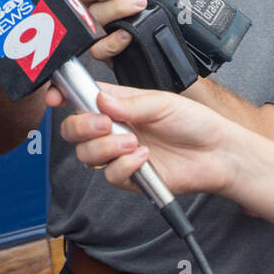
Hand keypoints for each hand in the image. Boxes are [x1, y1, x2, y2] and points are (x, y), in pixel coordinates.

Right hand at [53, 82, 240, 197]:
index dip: (63, 96)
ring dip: (106, 148)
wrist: (217, 154)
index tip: (56, 96)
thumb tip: (99, 99)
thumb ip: (128, 103)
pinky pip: (110, 175)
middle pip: (73, 130)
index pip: (81, 98)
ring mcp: (119, 154)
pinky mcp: (129, 177)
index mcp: (118, 104)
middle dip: (81, 127)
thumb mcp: (162, 102)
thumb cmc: (194, 123)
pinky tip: (144, 158)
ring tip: (134, 142)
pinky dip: (124, 166)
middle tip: (103, 124)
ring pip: (87, 155)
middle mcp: (114, 129)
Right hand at [71, 0, 174, 63]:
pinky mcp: (101, 48)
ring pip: (92, 15)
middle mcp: (93, 2)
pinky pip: (97, 47)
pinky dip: (111, 41)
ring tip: (137, 5)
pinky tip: (126, 34)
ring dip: (114, 8)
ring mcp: (94, 25)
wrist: (152, 43)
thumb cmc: (144, 9)